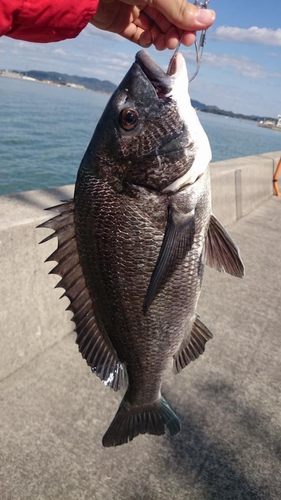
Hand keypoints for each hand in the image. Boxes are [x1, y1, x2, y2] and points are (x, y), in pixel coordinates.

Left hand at [90, 0, 215, 49]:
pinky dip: (144, 39)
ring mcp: (132, 7)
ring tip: (163, 43)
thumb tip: (209, 20)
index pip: (179, 5)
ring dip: (161, 37)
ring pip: (153, 27)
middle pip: (167, 17)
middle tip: (176, 42)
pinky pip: (136, 33)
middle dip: (174, 31)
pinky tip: (148, 41)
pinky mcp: (119, 21)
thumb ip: (180, 10)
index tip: (191, 36)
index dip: (187, 21)